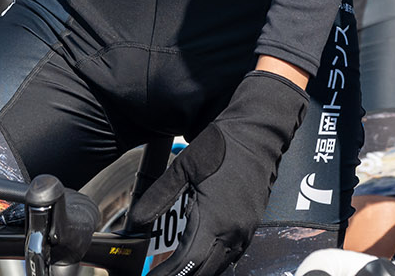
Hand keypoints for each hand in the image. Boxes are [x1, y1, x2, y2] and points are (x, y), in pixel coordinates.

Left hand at [129, 70, 308, 275]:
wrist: (257, 133)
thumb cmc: (222, 145)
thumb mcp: (183, 167)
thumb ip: (159, 196)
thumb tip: (136, 220)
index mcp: (214, 220)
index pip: (186, 264)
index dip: (165, 275)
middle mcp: (233, 232)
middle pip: (203, 272)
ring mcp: (245, 231)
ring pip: (219, 267)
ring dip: (196, 270)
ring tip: (173, 269)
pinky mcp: (251, 225)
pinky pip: (231, 255)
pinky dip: (212, 261)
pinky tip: (198, 256)